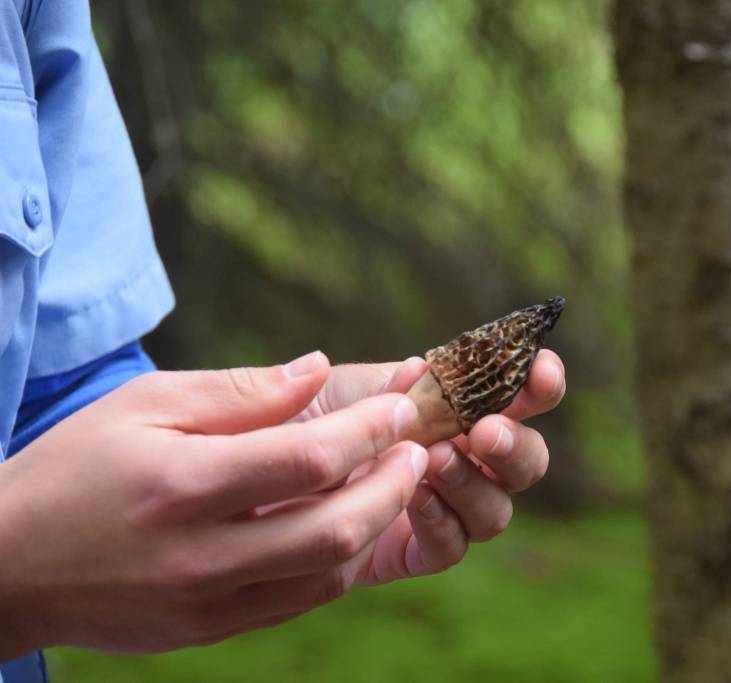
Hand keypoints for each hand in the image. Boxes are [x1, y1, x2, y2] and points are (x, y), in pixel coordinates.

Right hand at [0, 352, 427, 655]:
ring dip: (375, 526)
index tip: (402, 405)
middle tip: (416, 447)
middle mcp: (200, 556)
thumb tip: (318, 368)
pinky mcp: (209, 631)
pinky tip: (347, 522)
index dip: (371, 429)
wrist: (7, 566)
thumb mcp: (144, 405)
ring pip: (328, 574)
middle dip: (394, 484)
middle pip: (335, 528)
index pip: (309, 459)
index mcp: (182, 486)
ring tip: (392, 480)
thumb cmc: (75, 468)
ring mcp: (207, 604)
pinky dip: (336, 560)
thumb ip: (241, 392)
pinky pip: (299, 600)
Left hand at [295, 349, 565, 580]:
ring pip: (496, 511)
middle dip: (516, 445)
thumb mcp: (338, 390)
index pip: (519, 396)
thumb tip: (425, 371)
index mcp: (454, 408)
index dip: (540, 384)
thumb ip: (389, 384)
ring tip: (435, 459)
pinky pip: (450, 548)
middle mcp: (459, 459)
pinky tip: (414, 497)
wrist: (246, 477)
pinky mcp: (409, 551)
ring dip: (474, 484)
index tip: (541, 370)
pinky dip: (442, 522)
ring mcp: (440, 508)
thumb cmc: (292, 423)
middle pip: (527, 462)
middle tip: (485, 431)